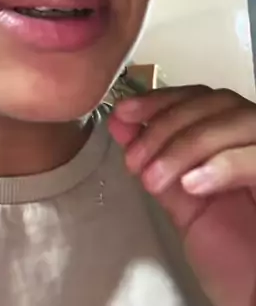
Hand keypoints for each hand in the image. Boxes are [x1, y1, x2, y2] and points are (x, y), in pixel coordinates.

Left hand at [108, 86, 255, 305]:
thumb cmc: (235, 261)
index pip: (202, 97)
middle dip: (166, 125)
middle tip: (135, 159)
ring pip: (236, 121)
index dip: (162, 100)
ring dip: (185, 145)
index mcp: (236, 141)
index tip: (125, 114)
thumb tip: (121, 124)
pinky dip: (221, 165)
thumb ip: (157, 162)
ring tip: (155, 178)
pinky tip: (191, 185)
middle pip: (216, 102)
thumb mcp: (186, 207)